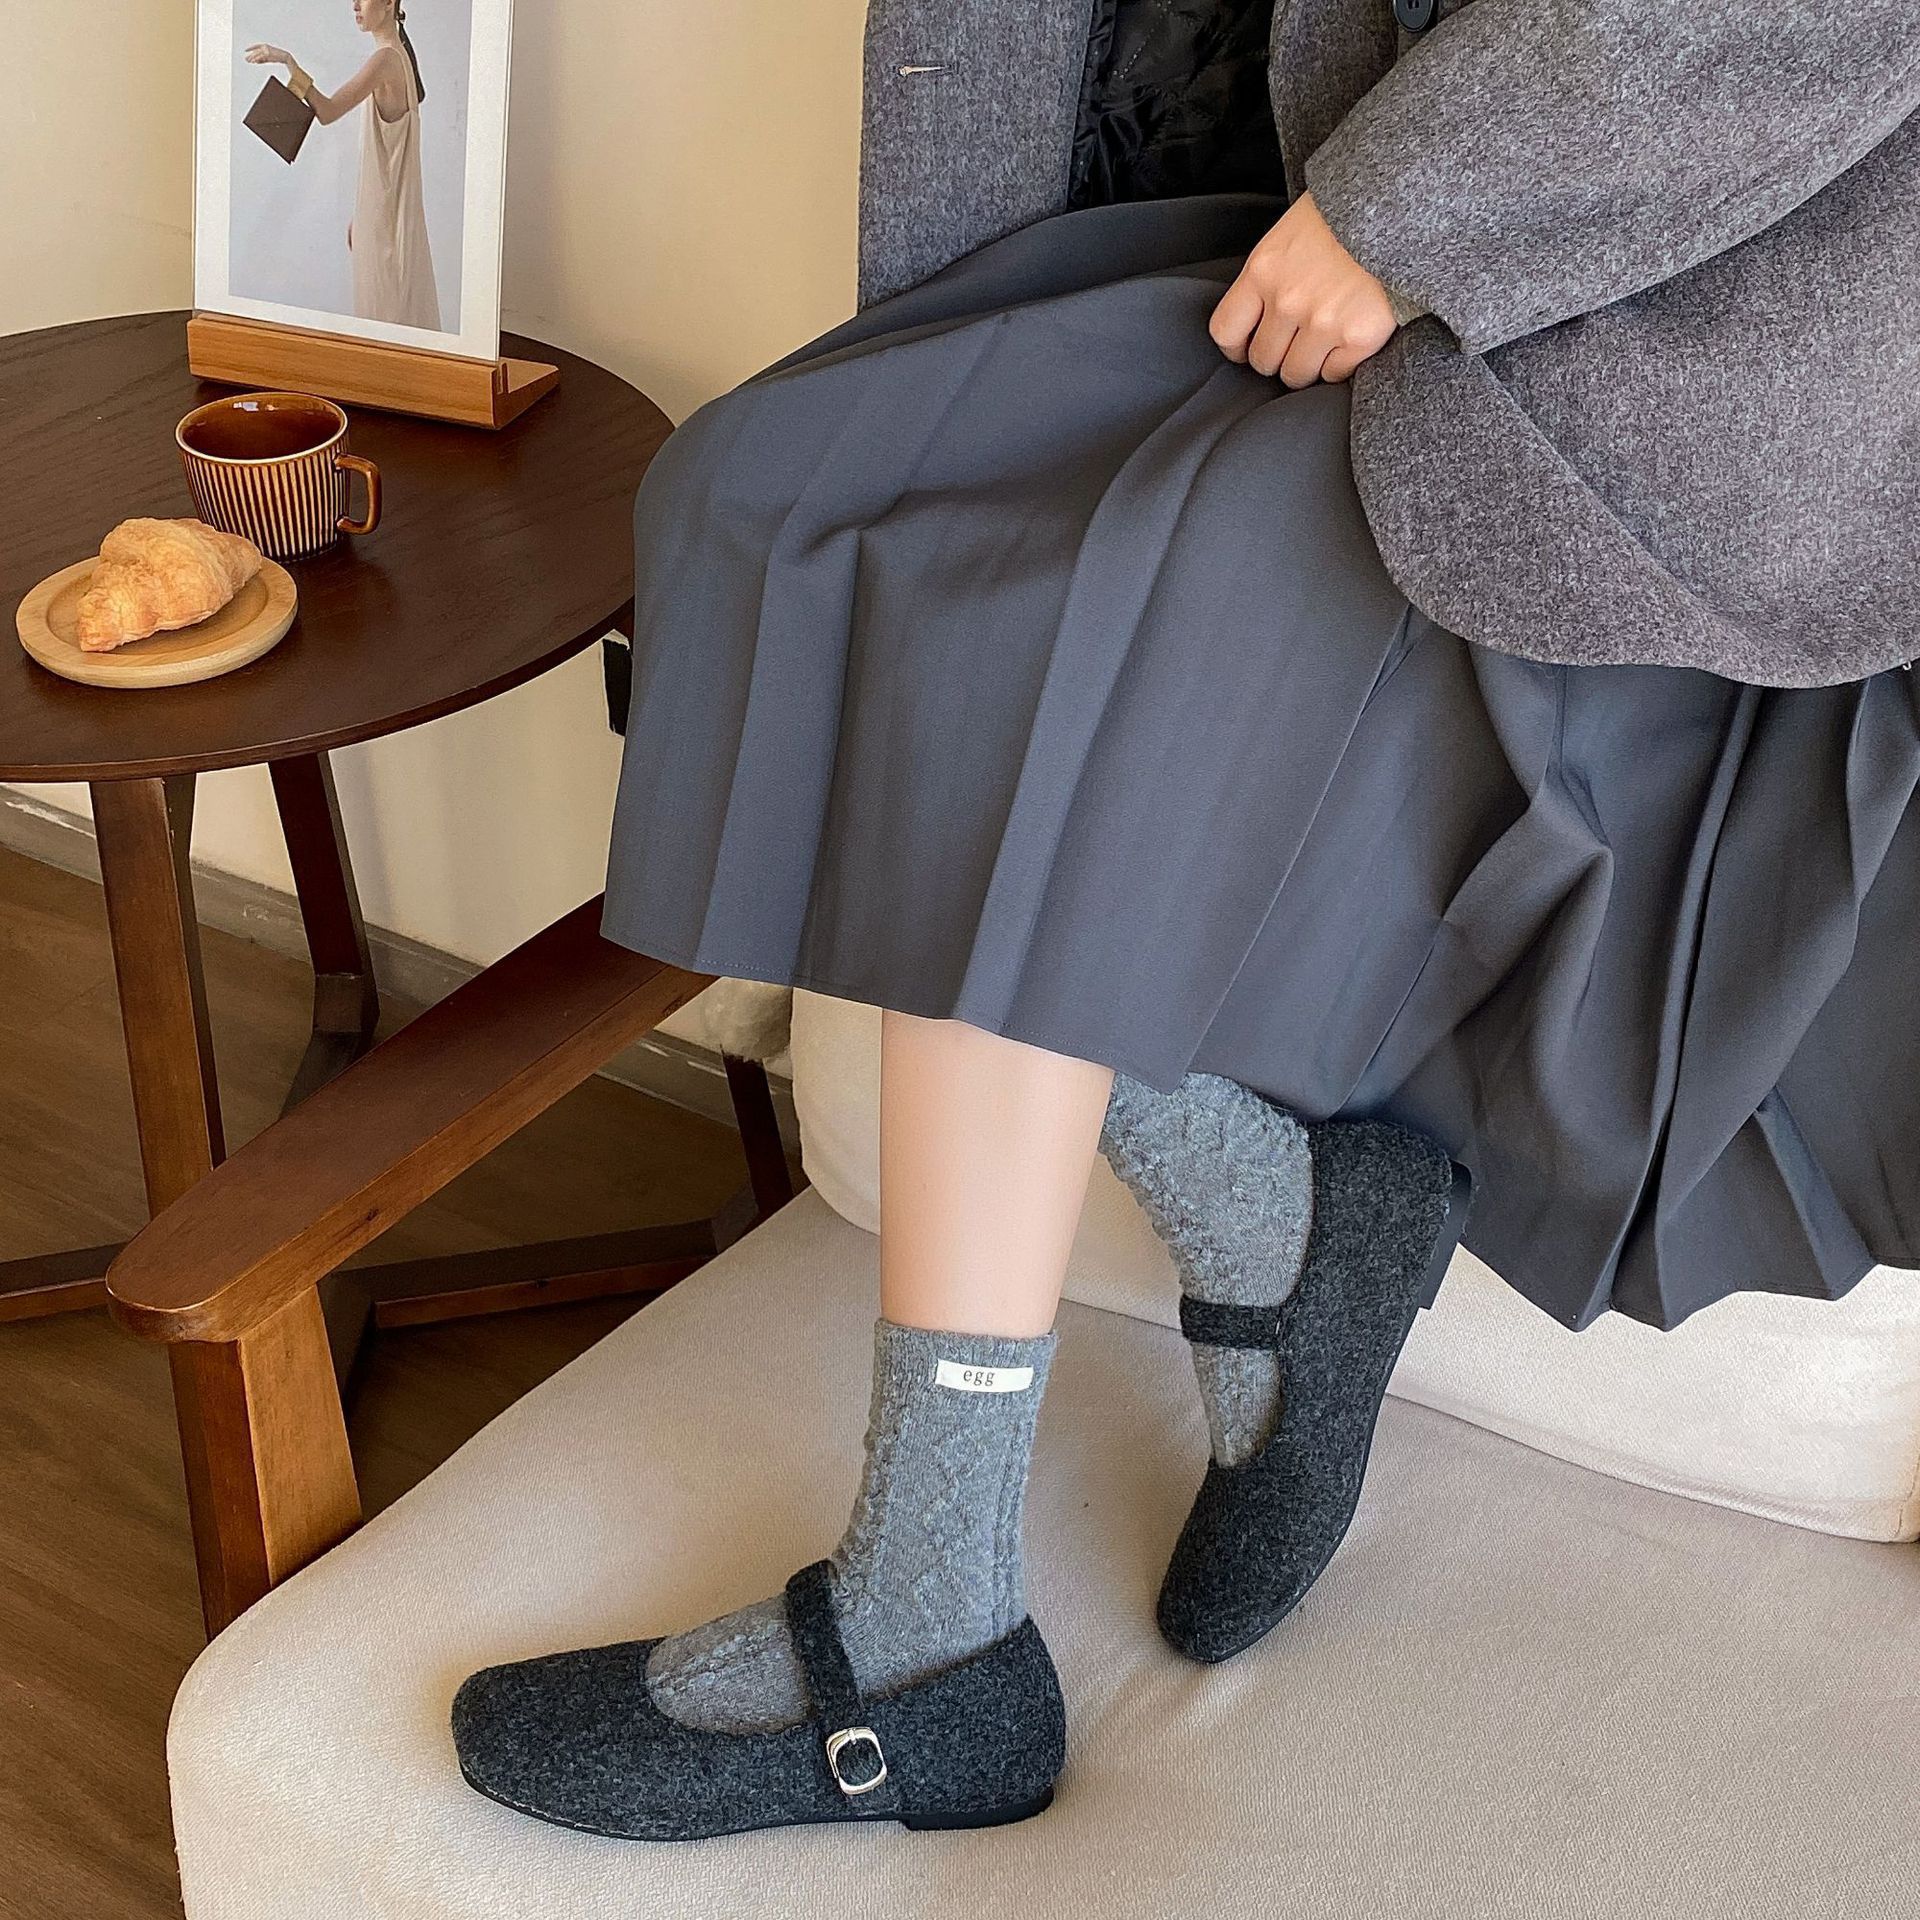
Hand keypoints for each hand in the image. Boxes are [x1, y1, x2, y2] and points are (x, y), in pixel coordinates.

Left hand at [246, 44, 293, 68]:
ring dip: (252, 58)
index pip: (255, 46)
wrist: (285, 57)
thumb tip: (255, 62)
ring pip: (257, 54)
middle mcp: (264, 47)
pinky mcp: (268, 54)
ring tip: (248, 61)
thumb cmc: (278, 57)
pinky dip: (257, 59)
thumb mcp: (269, 58)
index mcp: (264, 45)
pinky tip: (254, 62)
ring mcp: (266, 50)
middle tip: (246, 59)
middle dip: (250, 55)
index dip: (250, 48)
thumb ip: (262, 59)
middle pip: (255, 51)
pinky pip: (261, 57)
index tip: (245, 50)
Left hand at [1210, 194, 1397, 387]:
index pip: (1226, 330)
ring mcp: (1323, 322)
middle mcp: (1287, 301)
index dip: (1237, 347)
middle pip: (1263, 360)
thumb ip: (1272, 273)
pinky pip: (1335, 375)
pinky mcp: (1360, 337)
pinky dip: (1339, 365)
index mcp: (1264, 270)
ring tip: (1323, 344)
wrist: (1404, 204)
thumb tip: (1258, 314)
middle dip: (1277, 356)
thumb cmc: (1347, 212)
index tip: (1247, 348)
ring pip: (1296, 375)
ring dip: (1307, 365)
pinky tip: (1348, 341)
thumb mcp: (1293, 230)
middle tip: (1295, 344)